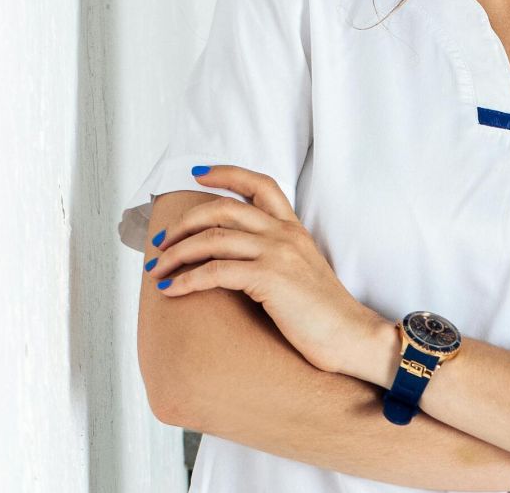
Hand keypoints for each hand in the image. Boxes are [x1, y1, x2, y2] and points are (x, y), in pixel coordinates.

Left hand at [145, 164, 390, 377]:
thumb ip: (275, 255)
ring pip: (212, 238)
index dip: (226, 174)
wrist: (351, 336)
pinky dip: (186, 280)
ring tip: (158, 269)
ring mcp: (278, 253)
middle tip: (162, 241)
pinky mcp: (270, 278)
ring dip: (176, 253)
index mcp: (294, 229)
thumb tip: (235, 258)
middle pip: (224, 208)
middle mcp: (284, 234)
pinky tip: (171, 290)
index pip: (260, 184)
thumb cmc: (324, 314)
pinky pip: (215, 271)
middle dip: (184, 222)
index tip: (198, 175)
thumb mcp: (301, 271)